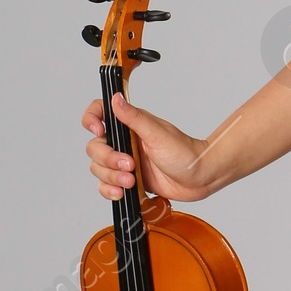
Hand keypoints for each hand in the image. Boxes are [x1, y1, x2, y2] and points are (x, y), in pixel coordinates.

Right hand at [81, 91, 214, 201]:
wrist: (199, 178)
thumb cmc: (185, 152)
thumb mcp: (157, 133)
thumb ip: (134, 117)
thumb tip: (115, 98)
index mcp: (130, 124)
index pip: (99, 113)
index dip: (91, 119)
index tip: (98, 130)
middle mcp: (125, 141)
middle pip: (95, 147)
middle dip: (108, 159)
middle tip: (130, 165)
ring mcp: (125, 162)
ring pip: (99, 168)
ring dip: (111, 177)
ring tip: (131, 181)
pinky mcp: (128, 180)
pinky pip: (107, 185)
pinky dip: (109, 190)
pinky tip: (121, 192)